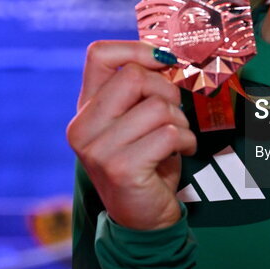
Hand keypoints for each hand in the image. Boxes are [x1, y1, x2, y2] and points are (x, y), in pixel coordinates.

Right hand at [66, 41, 196, 230]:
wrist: (143, 220)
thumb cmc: (145, 161)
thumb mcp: (135, 121)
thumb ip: (140, 90)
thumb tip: (166, 55)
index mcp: (85, 109)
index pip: (98, 55)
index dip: (137, 49)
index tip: (164, 61)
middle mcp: (83, 127)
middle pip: (134, 75)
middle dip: (167, 91)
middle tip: (173, 115)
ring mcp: (98, 149)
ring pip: (158, 106)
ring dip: (181, 122)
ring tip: (176, 140)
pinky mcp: (121, 168)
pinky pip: (169, 134)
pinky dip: (186, 141)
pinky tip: (181, 153)